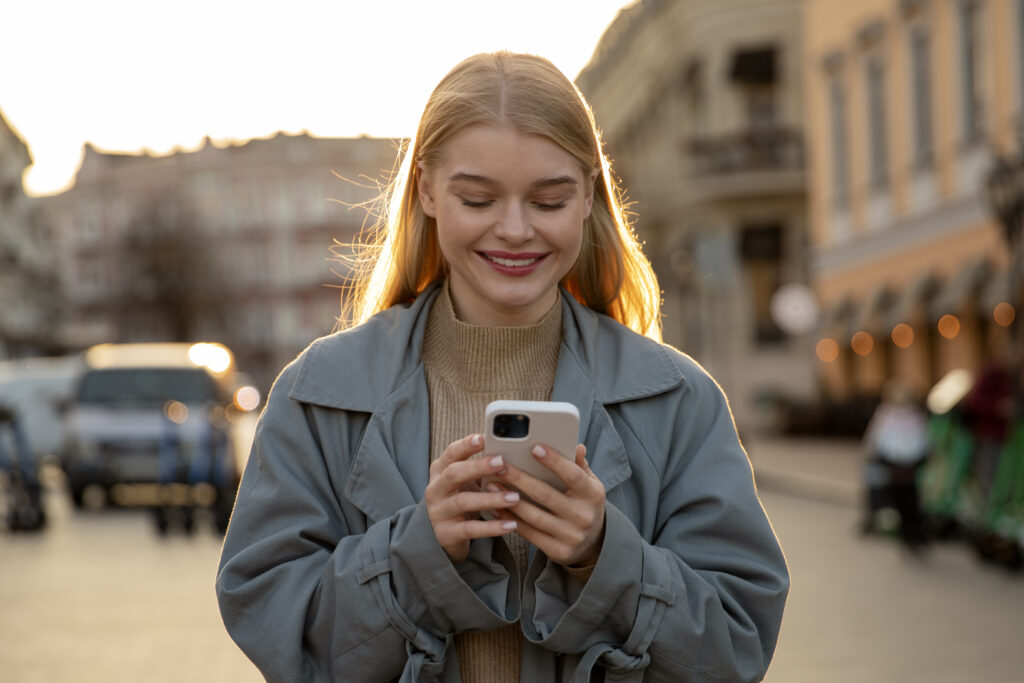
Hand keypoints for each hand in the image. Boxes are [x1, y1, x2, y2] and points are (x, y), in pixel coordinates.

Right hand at [423, 433, 521, 563]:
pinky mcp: (446, 533)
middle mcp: (435, 489)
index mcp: (440, 470)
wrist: (443, 534)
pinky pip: (470, 529)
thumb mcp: (466, 481)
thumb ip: (480, 466)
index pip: (450, 453)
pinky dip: (492, 527)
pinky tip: (511, 525)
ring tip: (514, 497)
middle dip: (478, 466)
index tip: (483, 438)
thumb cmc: (461, 498)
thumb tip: (511, 448)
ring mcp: (439, 512)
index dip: (465, 445)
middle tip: (501, 463)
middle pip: (454, 473)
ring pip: (463, 502)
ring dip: (491, 499)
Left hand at [491, 444, 605, 566]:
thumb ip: (579, 466)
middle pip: (546, 495)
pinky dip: (510, 519)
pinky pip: (528, 534)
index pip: (573, 476)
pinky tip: (496, 507)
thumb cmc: (583, 503)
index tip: (534, 448)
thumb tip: (576, 447)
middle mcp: (583, 516)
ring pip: (533, 516)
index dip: (554, 461)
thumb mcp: (589, 484)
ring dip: (509, 501)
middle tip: (499, 465)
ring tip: (491, 485)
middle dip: (519, 479)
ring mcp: (570, 536)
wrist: (593, 542)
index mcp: (593, 495)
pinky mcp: (557, 551)